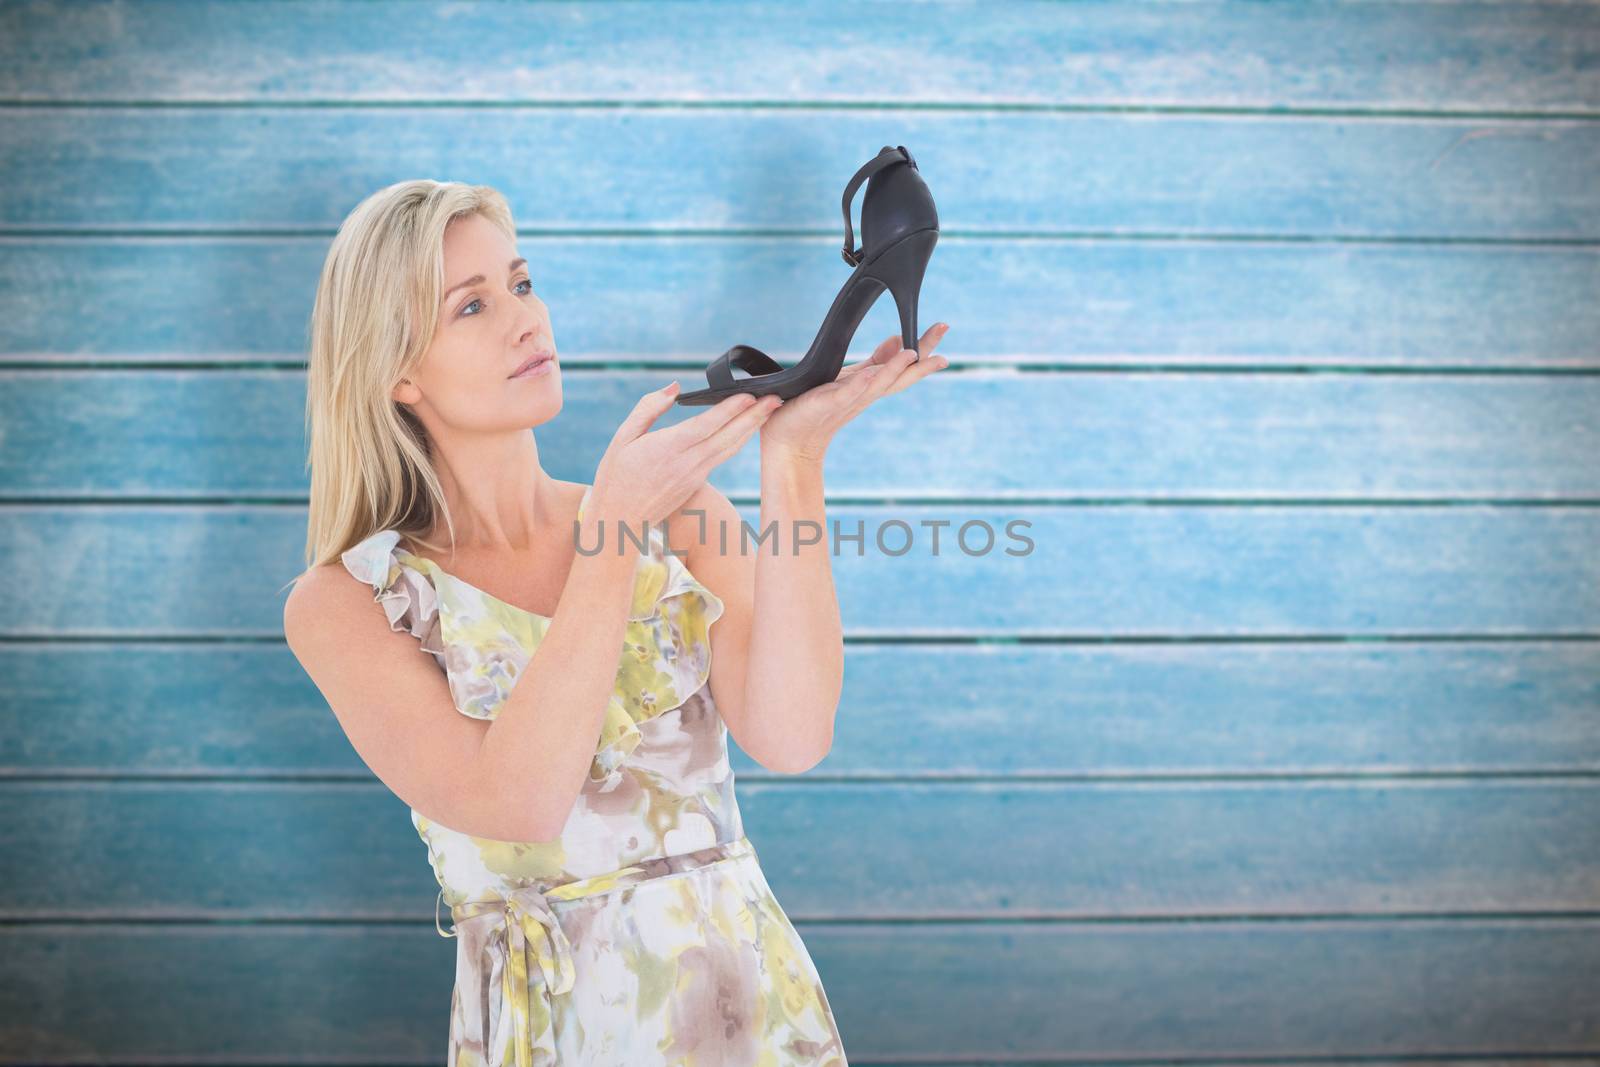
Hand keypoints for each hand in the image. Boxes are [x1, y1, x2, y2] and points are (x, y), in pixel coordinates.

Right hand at [589, 383, 779, 531]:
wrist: (619, 520)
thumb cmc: (616, 476)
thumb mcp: (623, 437)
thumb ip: (648, 409)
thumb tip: (674, 388)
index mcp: (668, 448)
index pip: (707, 425)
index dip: (732, 410)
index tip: (751, 395)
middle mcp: (687, 463)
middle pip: (728, 436)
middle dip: (754, 416)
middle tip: (777, 398)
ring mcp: (695, 475)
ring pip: (730, 448)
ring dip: (752, 428)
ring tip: (770, 409)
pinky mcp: (697, 482)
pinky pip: (722, 457)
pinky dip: (737, 441)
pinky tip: (747, 429)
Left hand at [758, 322, 950, 461]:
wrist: (792, 437)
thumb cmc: (821, 406)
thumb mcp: (853, 378)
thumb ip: (876, 362)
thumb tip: (899, 339)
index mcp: (872, 385)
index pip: (904, 365)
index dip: (924, 347)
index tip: (943, 328)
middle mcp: (866, 394)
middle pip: (900, 377)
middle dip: (921, 363)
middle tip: (944, 351)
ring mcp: (848, 399)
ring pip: (877, 385)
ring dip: (895, 370)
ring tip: (912, 353)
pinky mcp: (826, 403)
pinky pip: (845, 393)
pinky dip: (859, 385)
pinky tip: (870, 375)